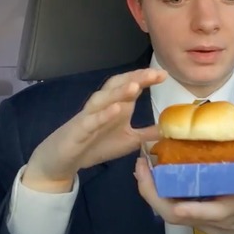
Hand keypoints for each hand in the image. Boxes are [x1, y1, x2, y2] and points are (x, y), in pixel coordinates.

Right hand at [23, 68, 166, 192]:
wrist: (64, 160)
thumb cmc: (96, 144)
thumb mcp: (129, 140)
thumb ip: (147, 133)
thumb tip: (169, 128)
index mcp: (117, 106)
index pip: (132, 86)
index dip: (146, 79)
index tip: (164, 75)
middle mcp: (103, 106)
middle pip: (118, 86)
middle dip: (135, 78)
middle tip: (154, 73)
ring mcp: (90, 116)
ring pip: (103, 99)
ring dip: (119, 92)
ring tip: (135, 85)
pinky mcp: (79, 130)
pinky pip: (91, 120)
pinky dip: (103, 114)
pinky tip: (115, 109)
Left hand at [135, 148, 233, 233]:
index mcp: (231, 209)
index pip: (205, 213)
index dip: (189, 207)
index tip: (172, 192)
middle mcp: (211, 218)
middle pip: (174, 214)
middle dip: (153, 194)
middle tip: (141, 168)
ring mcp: (202, 219)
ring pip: (168, 212)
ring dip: (151, 191)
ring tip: (140, 166)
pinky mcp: (197, 216)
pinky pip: (172, 207)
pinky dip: (159, 192)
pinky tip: (153, 171)